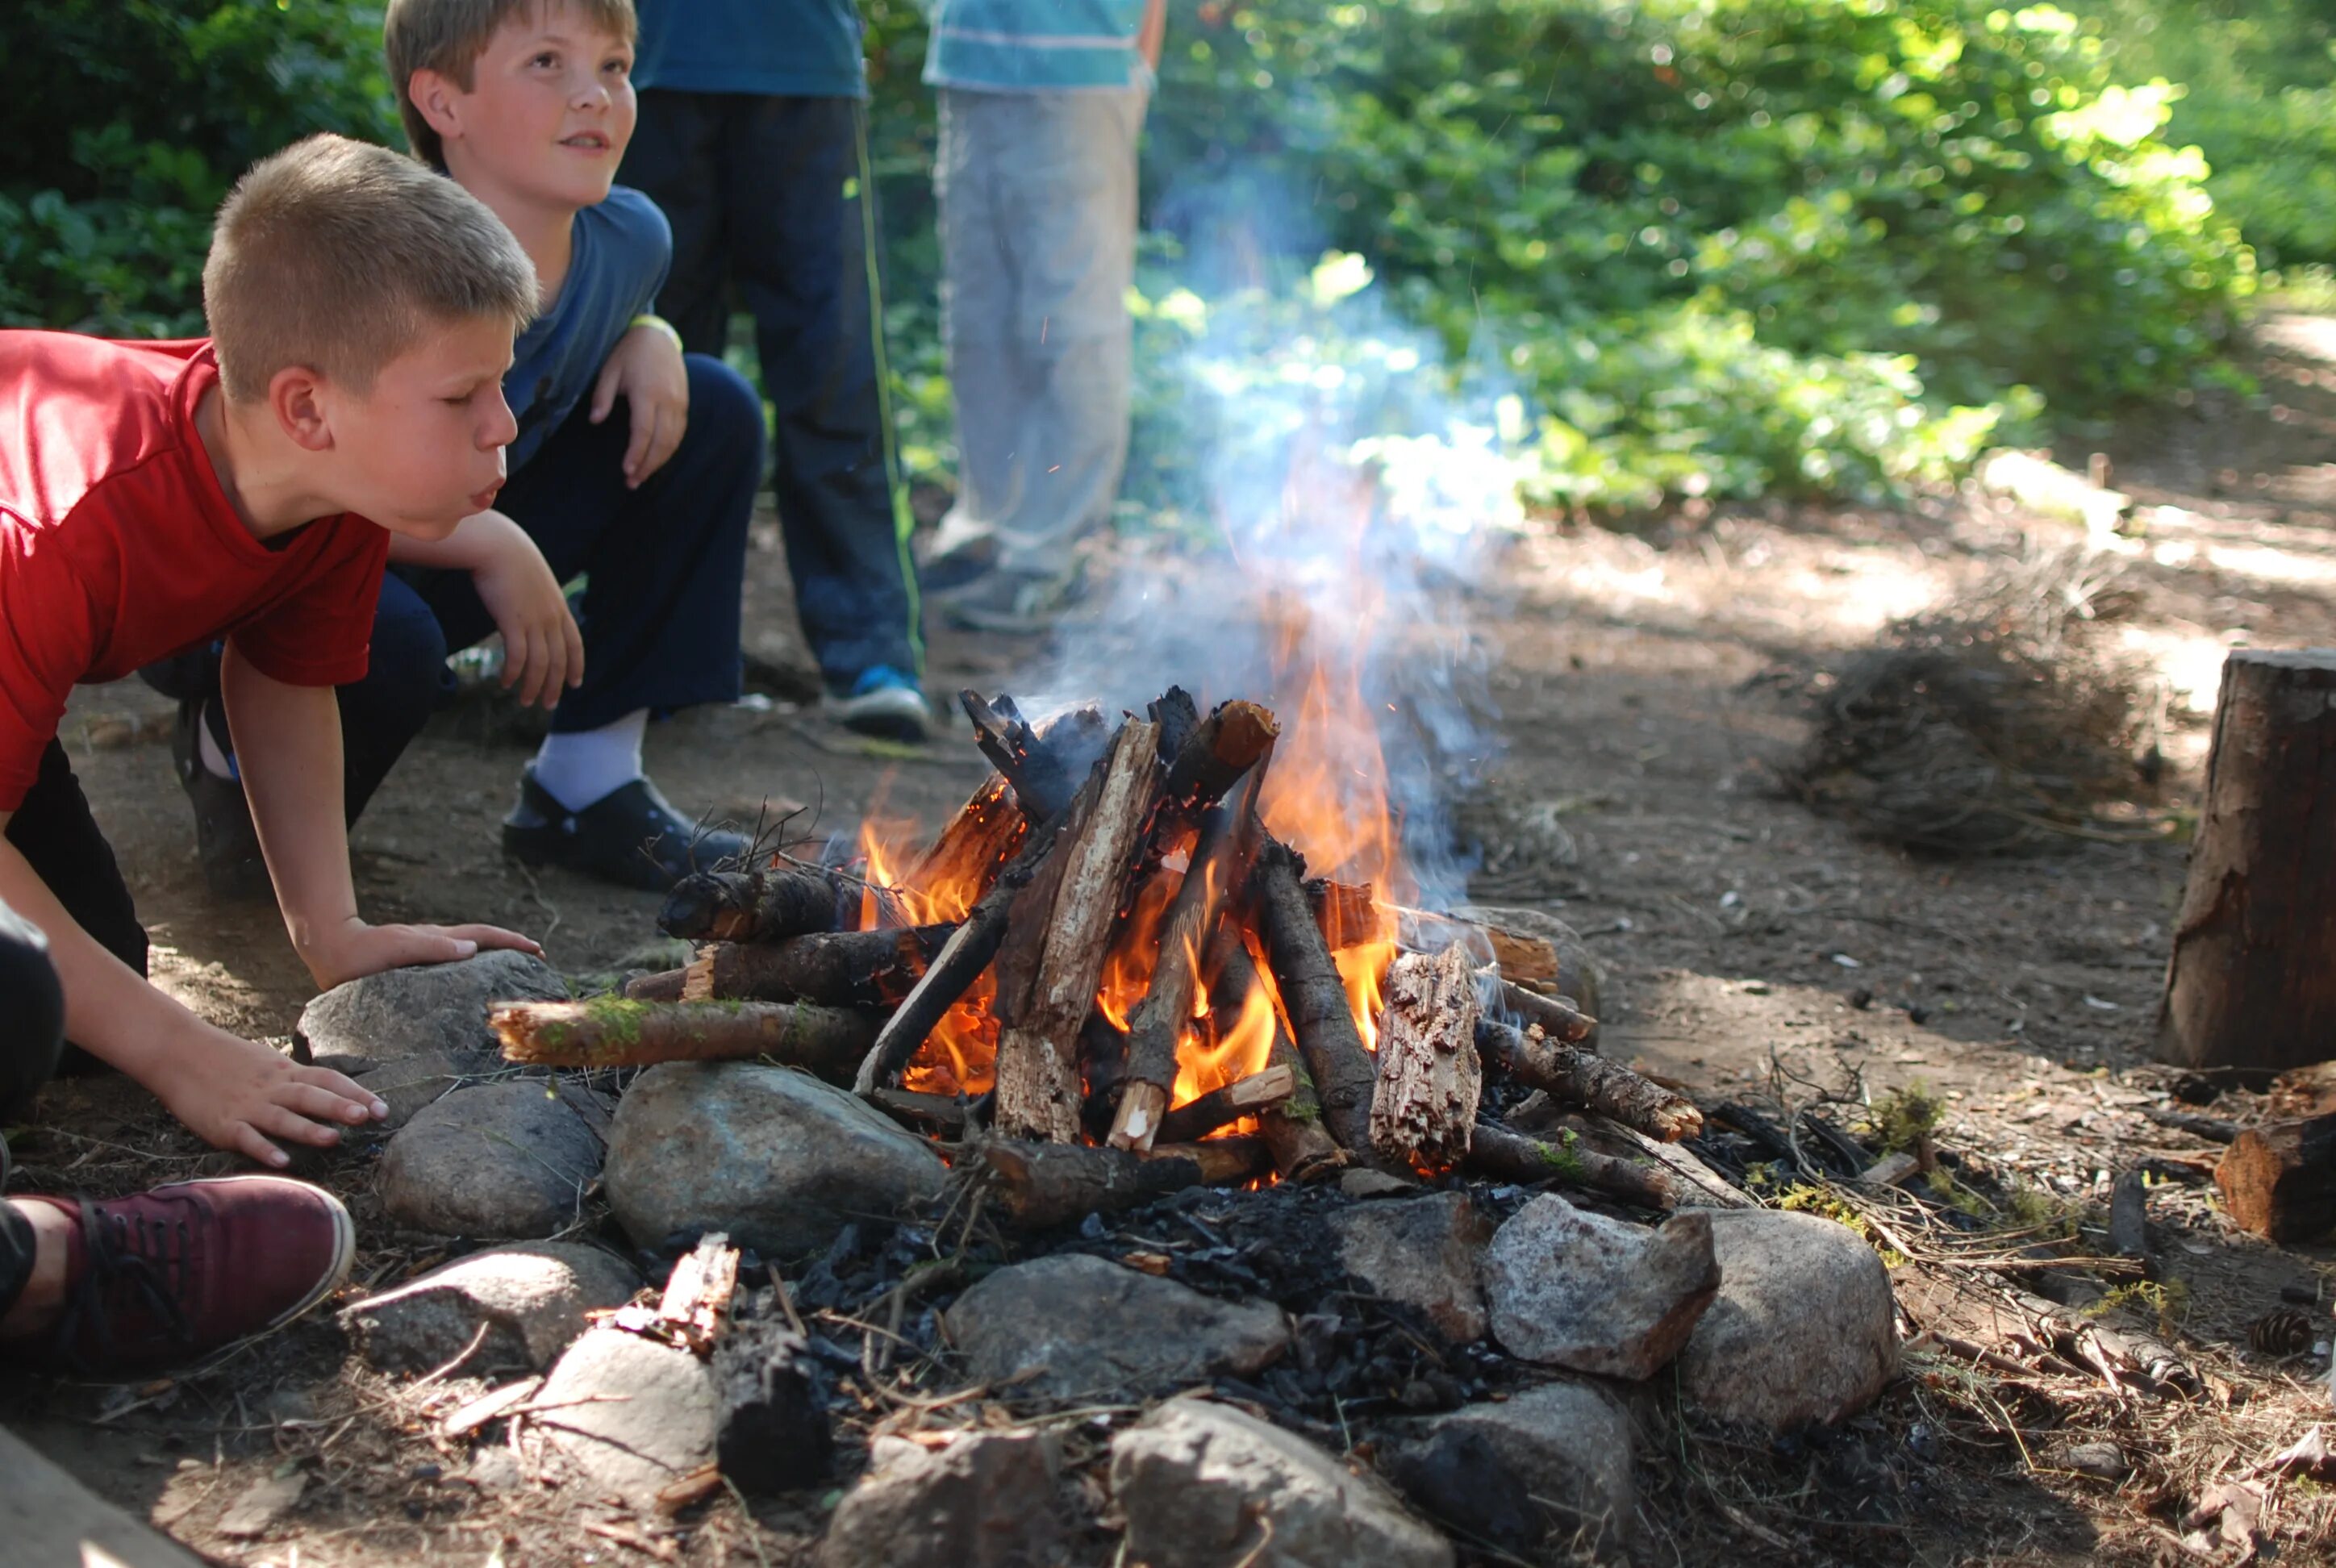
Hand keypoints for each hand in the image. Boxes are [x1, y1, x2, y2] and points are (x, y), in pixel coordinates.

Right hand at [150, 1027, 388, 1168]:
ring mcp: (248, 1106)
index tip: (382, 1109)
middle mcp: (272, 1087)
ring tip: (334, 1139)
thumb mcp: (270, 1063)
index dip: (356, 1093)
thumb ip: (299, 1078)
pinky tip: (281, 1161)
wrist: (181, 1053)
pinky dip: (264, 1149)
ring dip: (308, 1129)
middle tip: (368, 1117)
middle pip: (311, 1096)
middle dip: (340, 1107)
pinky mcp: (224, 1123)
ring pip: (282, 1118)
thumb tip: (334, 1091)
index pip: (328, 1079)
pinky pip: (247, 1137)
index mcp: (286, 1072)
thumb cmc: (231, 1060)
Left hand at [297, 915, 543, 992]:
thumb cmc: (362, 950)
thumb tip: (470, 949)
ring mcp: (427, 954)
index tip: (537, 950)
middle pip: (482, 942)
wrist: (330, 949)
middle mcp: (437, 944)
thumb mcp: (398, 948)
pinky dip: (471, 971)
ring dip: (493, 960)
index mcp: (437, 939)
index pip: (483, 936)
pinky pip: (453, 967)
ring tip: (511, 974)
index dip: (511, 942)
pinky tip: (469, 987)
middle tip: (535, 960)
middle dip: (511, 948)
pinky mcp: (416, 967)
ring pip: (469, 953)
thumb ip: (433, 947)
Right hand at [471, 513, 583, 707]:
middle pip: (559, 661)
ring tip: (525, 701)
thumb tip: (530, 613)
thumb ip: (537, 601)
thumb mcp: (533, 582)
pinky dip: (514, 673)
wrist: (498, 546)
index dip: (577, 666)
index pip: (575, 644)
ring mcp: (534, 620)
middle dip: (554, 686)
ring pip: (540, 664)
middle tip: (547, 705)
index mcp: (559, 608)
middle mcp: (551, 617)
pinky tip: (506, 683)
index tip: (576, 684)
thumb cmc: (510, 561)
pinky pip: (517, 657)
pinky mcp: (513, 621)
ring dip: (533, 686)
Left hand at [590, 321, 689, 486]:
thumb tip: (595, 421)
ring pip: (673, 440)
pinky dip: (669, 449)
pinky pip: (679, 433)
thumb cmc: (629, 352)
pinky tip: (657, 459)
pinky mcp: (684, 404)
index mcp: (648, 392)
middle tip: (633, 482)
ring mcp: (679, 403)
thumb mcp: (609, 369)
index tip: (626, 470)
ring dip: (659, 462)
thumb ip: (602, 396)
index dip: (636, 453)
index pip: (644, 431)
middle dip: (648, 465)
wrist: (658, 336)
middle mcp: (668, 400)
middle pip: (662, 442)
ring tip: (643, 476)